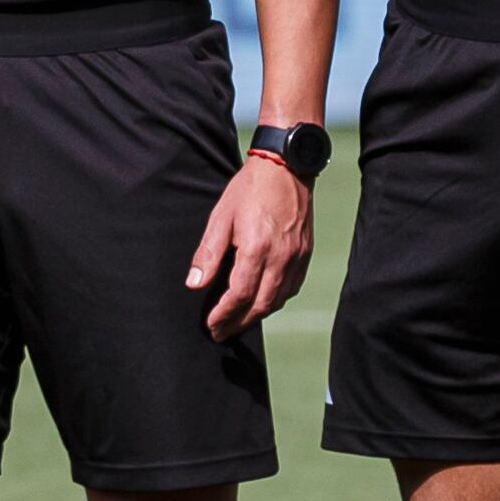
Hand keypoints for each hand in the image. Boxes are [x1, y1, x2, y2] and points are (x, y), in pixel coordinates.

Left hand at [186, 152, 312, 340]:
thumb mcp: (221, 216)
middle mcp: (280, 257)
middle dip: (238, 323)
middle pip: (260, 305)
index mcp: (256, 248)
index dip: (223, 315)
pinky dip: (274, 301)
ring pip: (277, 300)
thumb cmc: (250, 188)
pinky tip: (261, 302)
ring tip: (237, 322)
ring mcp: (296, 257)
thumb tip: (194, 284)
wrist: (286, 167)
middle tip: (220, 333)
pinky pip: (291, 288)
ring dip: (256, 316)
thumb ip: (208, 254)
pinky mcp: (305, 254)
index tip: (210, 325)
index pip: (239, 295)